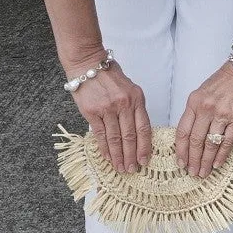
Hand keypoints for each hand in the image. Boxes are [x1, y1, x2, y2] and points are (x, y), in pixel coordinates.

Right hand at [63, 48, 152, 173]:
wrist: (88, 63)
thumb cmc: (109, 76)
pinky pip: (100, 134)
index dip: (144, 147)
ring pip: (115, 138)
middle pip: (130, 136)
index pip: (143, 128)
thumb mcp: (129, 88)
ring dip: (118, 156)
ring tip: (120, 167)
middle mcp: (124, 104)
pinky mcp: (92, 111)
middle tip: (132, 170)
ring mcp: (107, 108)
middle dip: (131, 156)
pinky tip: (108, 157)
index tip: (145, 161)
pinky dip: (105, 148)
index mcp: (136, 99)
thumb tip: (137, 133)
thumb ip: (134, 108)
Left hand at [175, 60, 232, 177]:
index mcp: (194, 102)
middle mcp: (206, 109)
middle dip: (193, 160)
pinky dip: (221, 155)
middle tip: (192, 173)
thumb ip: (194, 113)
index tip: (180, 162)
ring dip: (206, 161)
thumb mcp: (201, 93)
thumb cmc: (222, 83)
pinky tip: (217, 164)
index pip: (183, 131)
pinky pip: (227, 142)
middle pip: (196, 141)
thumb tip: (189, 138)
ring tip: (203, 172)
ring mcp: (223, 114)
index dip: (181, 150)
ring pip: (210, 144)